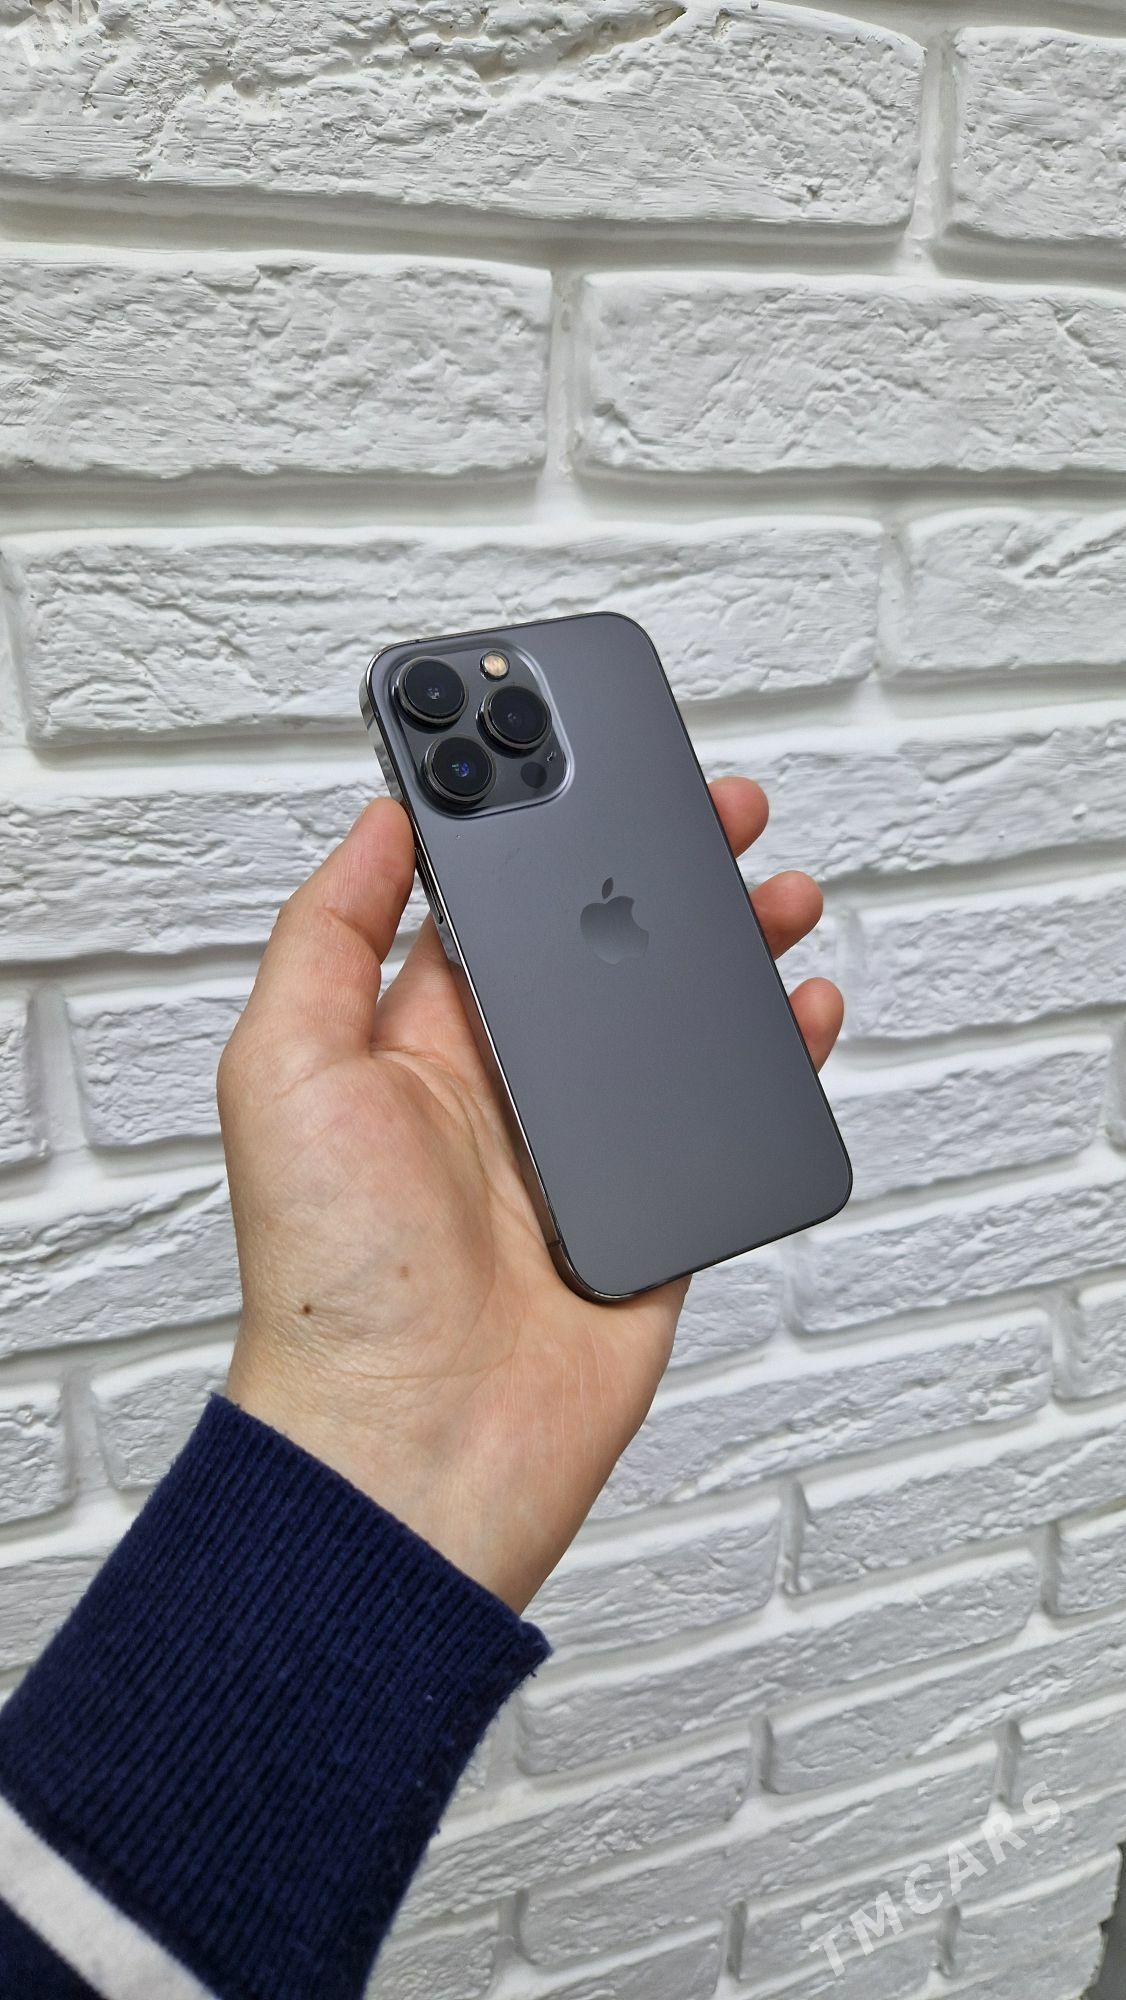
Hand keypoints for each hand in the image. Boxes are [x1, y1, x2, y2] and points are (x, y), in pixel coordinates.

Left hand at [222, 780, 842, 1611]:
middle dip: (658, 866)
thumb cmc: (332, 1275)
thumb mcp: (285, 1070)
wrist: (416, 1442)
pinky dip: (776, 1056)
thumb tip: (376, 822)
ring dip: (730, 944)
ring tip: (778, 889)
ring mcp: (585, 1147)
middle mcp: (505, 1082)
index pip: (491, 903)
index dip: (537, 827)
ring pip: (677, 1017)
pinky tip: (801, 1010)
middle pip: (602, 943)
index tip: (580, 758)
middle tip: (715, 807)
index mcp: (416, 1038)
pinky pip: (727, 1114)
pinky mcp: (652, 1210)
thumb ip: (330, 937)